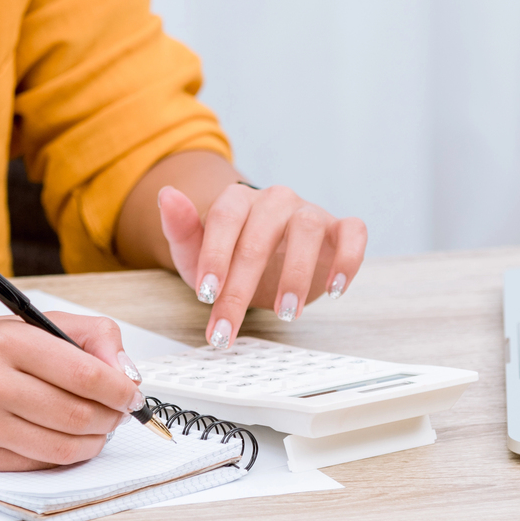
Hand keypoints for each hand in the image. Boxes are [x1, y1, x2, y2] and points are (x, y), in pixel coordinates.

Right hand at [0, 311, 142, 470]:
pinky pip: (38, 465)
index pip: (84, 373)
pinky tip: (63, 437)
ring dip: (94, 442)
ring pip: (62, 449)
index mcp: (8, 341)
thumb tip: (127, 375)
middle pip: (77, 415)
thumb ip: (91, 336)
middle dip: (111, 418)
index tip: (132, 393)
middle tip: (119, 412)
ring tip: (97, 427)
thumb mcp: (35, 322)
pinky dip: (62, 455)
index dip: (119, 389)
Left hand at [158, 184, 367, 348]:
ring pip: (308, 227)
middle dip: (243, 286)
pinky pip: (353, 233)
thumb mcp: (194, 251)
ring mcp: (310, 212)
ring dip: (297, 273)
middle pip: (261, 234)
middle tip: (230, 327)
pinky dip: (348, 258)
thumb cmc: (228, 257)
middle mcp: (276, 200)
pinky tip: (334, 289)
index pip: (225, 217)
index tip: (205, 294)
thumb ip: (180, 226)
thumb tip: (166, 194)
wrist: (264, 262)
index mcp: (239, 199)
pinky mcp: (339, 229)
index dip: (215, 255)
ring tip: (286, 313)